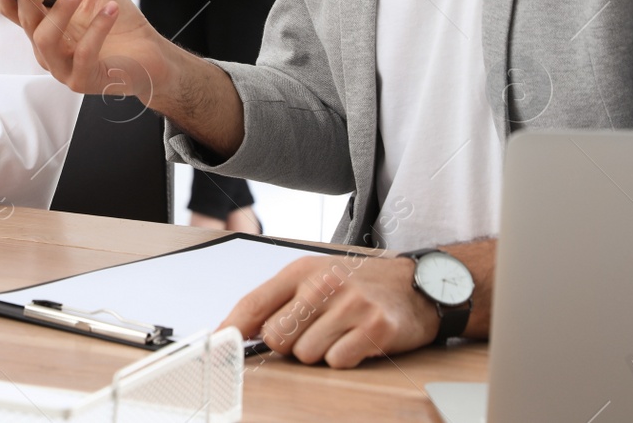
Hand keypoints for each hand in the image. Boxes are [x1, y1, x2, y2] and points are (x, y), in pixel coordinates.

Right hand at [0, 0, 175, 103]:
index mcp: (46, 27)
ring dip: (61, 10)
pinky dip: (96, 29)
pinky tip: (110, 9)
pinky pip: (83, 54)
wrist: (150, 53)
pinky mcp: (84, 80)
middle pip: (27, 23)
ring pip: (46, 40)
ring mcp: (63, 68)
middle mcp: (49, 50)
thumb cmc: (120, 25)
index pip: (16, 12)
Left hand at [220, 254, 438, 367]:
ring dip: (319, 352)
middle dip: (289, 344)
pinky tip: (356, 340)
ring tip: (338, 333)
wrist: (414, 284)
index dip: (232, 327)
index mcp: (301, 271)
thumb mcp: (313, 280)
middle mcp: (323, 284)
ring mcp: (350, 305)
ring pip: (306, 353)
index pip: (255, 302)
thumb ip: (276, 302)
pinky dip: (344, 358)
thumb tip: (234, 330)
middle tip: (312, 331)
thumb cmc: (357, 285)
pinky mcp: (375, 327)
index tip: (218, 343)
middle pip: (277, 336)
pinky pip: (338, 361)